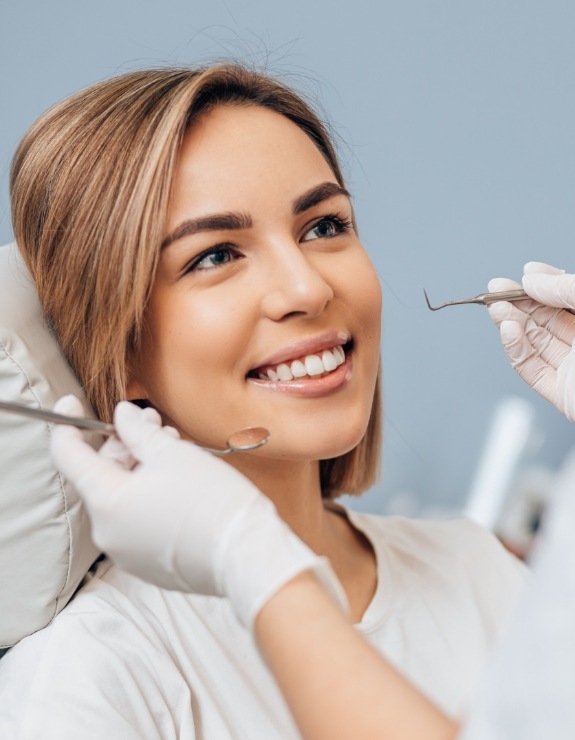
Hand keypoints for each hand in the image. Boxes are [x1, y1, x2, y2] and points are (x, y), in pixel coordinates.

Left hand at [50, 396, 345, 626]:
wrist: (248, 556)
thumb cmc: (212, 501)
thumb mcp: (172, 453)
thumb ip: (138, 431)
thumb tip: (122, 416)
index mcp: (106, 502)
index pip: (68, 457)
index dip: (67, 424)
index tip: (72, 403)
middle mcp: (108, 532)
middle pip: (101, 475)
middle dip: (124, 444)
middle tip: (153, 423)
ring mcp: (127, 552)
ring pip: (123, 497)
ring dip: (141, 468)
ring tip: (175, 449)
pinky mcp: (149, 564)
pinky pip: (138, 521)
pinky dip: (150, 496)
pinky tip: (179, 480)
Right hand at [487, 262, 574, 420]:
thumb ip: (569, 289)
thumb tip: (532, 280)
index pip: (571, 297)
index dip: (547, 283)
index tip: (527, 272)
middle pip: (548, 318)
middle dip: (520, 302)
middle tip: (496, 288)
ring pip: (536, 341)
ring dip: (511, 322)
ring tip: (495, 307)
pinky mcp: (562, 393)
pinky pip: (531, 369)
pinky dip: (514, 349)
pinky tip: (508, 330)